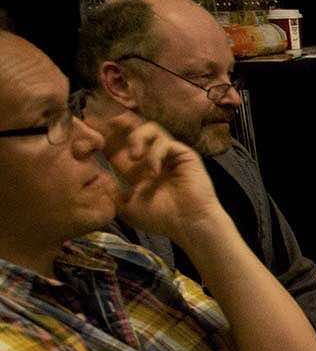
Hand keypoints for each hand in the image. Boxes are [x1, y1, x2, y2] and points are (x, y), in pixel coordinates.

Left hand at [84, 109, 224, 241]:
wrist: (188, 225)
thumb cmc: (161, 219)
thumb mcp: (126, 207)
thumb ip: (110, 192)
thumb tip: (93, 179)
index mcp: (135, 168)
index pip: (116, 143)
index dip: (104, 136)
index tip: (91, 138)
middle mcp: (150, 156)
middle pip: (133, 128)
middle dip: (118, 125)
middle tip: (106, 128)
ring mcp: (168, 154)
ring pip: (151, 128)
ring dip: (138, 138)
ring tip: (134, 156)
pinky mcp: (184, 154)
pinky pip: (165, 143)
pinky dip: (155, 154)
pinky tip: (154, 172)